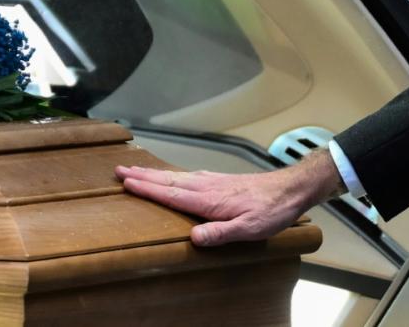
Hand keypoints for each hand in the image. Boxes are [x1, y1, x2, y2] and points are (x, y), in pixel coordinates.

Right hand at [115, 151, 341, 245]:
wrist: (289, 188)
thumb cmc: (270, 210)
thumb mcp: (249, 228)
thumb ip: (222, 233)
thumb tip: (194, 238)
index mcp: (208, 200)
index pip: (170, 194)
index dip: (147, 189)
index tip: (126, 183)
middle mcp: (205, 186)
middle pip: (166, 180)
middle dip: (141, 176)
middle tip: (119, 170)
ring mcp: (210, 181)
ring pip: (174, 176)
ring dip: (152, 173)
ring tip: (135, 170)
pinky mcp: (217, 180)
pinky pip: (185, 175)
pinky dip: (170, 174)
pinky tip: (169, 175)